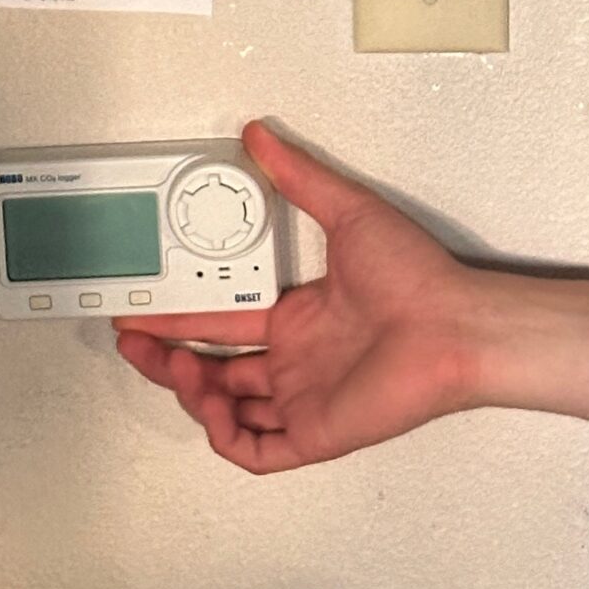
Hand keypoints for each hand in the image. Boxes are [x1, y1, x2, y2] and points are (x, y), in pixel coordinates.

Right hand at [114, 121, 489, 473]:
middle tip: (133, 341)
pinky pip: (255, 451)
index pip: (224, 320)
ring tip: (171, 363)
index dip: (179, 317)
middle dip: (166, 357)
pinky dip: (223, 433)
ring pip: (226, 409)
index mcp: (300, 316)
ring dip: (189, 391)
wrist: (454, 326)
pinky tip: (209, 404)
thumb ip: (299, 177)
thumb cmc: (419, 277)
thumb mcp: (348, 211)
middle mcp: (298, 360)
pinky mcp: (315, 433)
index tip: (144, 305)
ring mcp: (304, 398)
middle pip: (213, 368)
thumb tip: (262, 137)